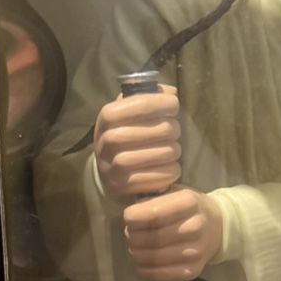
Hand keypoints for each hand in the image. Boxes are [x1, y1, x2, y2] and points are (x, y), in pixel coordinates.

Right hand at [94, 88, 179, 205]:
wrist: (107, 175)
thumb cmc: (126, 137)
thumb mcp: (129, 114)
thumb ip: (148, 98)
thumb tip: (171, 92)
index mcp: (107, 117)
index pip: (139, 103)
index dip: (160, 102)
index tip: (173, 105)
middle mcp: (107, 141)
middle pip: (159, 129)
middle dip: (173, 129)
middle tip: (173, 131)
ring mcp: (113, 166)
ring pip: (162, 154)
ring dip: (173, 151)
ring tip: (172, 150)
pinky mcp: (124, 187)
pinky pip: (160, 176)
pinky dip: (170, 171)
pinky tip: (169, 167)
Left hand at [123, 188, 222, 280]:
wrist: (216, 226)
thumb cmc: (188, 208)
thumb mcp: (174, 193)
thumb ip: (152, 200)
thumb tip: (132, 216)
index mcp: (189, 203)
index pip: (153, 214)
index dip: (133, 218)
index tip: (128, 218)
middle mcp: (195, 227)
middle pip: (151, 237)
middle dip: (132, 236)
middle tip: (130, 233)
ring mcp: (195, 251)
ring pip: (152, 258)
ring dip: (136, 253)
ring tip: (136, 247)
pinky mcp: (192, 270)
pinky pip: (159, 275)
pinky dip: (145, 270)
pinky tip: (143, 262)